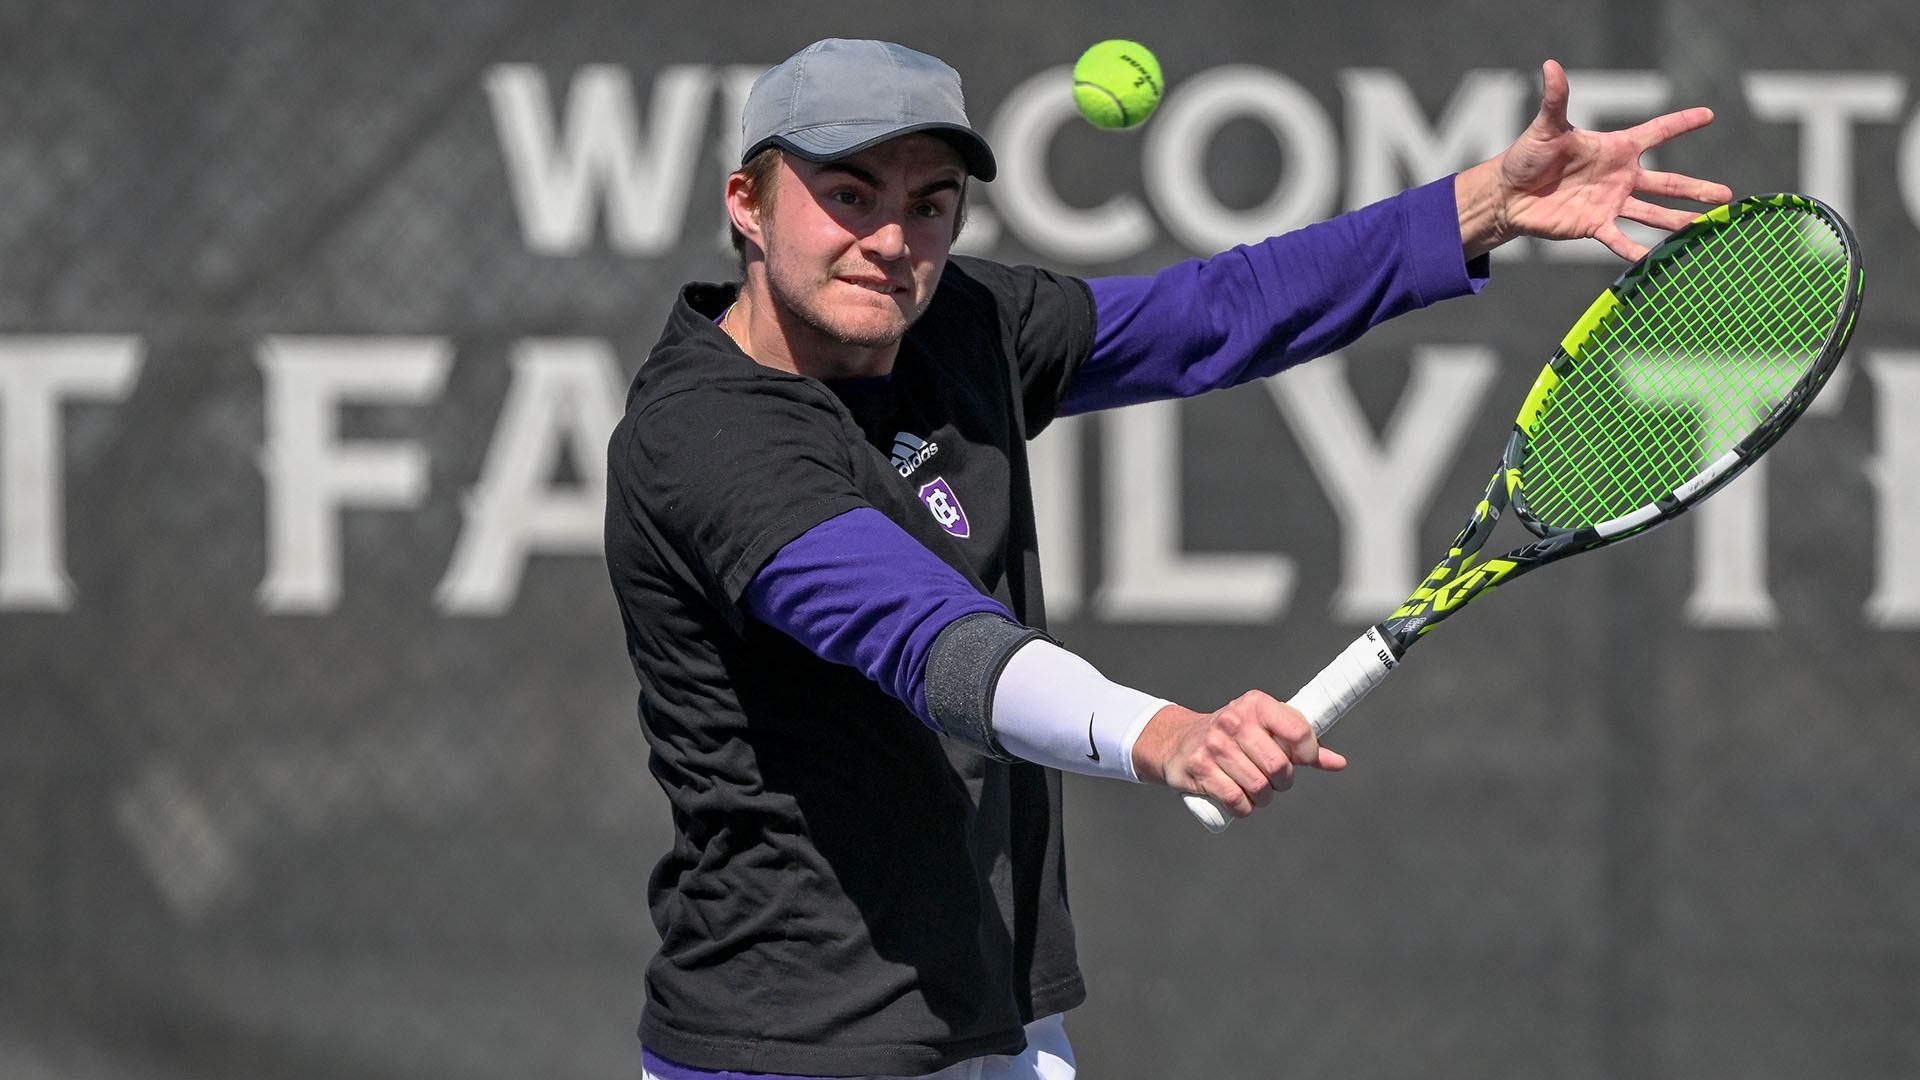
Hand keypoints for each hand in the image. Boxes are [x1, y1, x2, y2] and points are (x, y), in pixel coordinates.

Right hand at [1131, 692, 1347, 820]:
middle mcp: (1233, 720)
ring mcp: (1214, 745)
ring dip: (1263, 797)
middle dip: (1283, 781)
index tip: (1301, 761)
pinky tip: (1239, 799)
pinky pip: (1237, 801)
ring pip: (1259, 787)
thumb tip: (1338, 763)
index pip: (1299, 732)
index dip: (1309, 754)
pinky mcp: (1198, 769)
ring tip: (1255, 789)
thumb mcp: (1265, 729)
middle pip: (1280, 766)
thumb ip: (1301, 745)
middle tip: (1274, 780)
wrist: (1178, 741)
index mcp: (1256, 704)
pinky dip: (1244, 808)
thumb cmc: (1232, 736)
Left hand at [1458, 59, 1733, 260]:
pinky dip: (1637, 251)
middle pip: (1667, 182)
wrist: (1508, 195)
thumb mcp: (1545, 128)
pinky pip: (1620, 240)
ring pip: (1652, 214)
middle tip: (1727, 196)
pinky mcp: (1594, 225)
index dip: (1681, 123)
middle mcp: (1620, 176)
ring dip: (1678, 221)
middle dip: (1697, 189)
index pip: (1656, 132)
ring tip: (1705, 227)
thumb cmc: (1527, 157)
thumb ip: (1556, 99)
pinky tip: (1658, 259)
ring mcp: (1610, 202)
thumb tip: (1550, 65)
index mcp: (1615, 149)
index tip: (1709, 114)